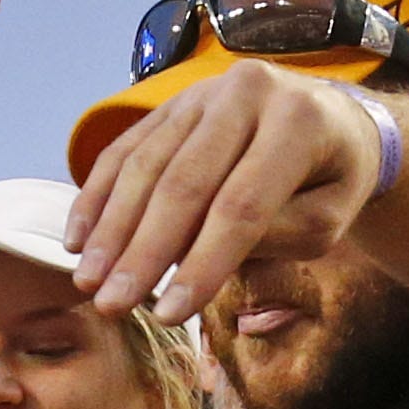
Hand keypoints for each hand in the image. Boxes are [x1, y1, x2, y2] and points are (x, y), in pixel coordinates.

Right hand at [65, 58, 387, 324]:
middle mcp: (247, 92)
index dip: (201, 263)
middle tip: (110, 304)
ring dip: (110, 230)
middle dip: (142, 251)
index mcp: (299, 122)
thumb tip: (195, 257)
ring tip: (87, 283)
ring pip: (146, 165)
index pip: (241, 205)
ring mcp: (203, 92)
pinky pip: (125, 149)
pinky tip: (77, 240)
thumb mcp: (328, 220)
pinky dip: (96, 197)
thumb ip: (273, 236)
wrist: (332, 120)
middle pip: (184, 183)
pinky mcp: (172, 103)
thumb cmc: (332, 181)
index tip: (168, 316)